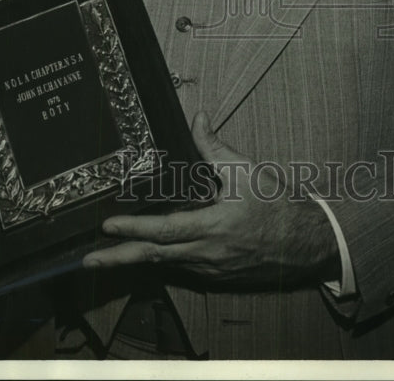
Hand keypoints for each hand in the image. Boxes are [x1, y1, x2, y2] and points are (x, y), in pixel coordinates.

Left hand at [83, 112, 339, 288]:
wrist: (306, 244)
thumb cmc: (277, 206)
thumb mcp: (247, 172)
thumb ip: (215, 148)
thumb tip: (197, 118)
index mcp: (215, 227)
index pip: (166, 230)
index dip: (135, 229)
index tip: (108, 225)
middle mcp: (207, 253)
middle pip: (155, 258)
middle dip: (119, 259)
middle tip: (88, 262)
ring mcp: (210, 268)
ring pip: (165, 264)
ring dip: (135, 260)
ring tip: (106, 256)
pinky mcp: (216, 275)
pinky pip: (182, 267)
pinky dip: (160, 260)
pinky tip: (145, 253)